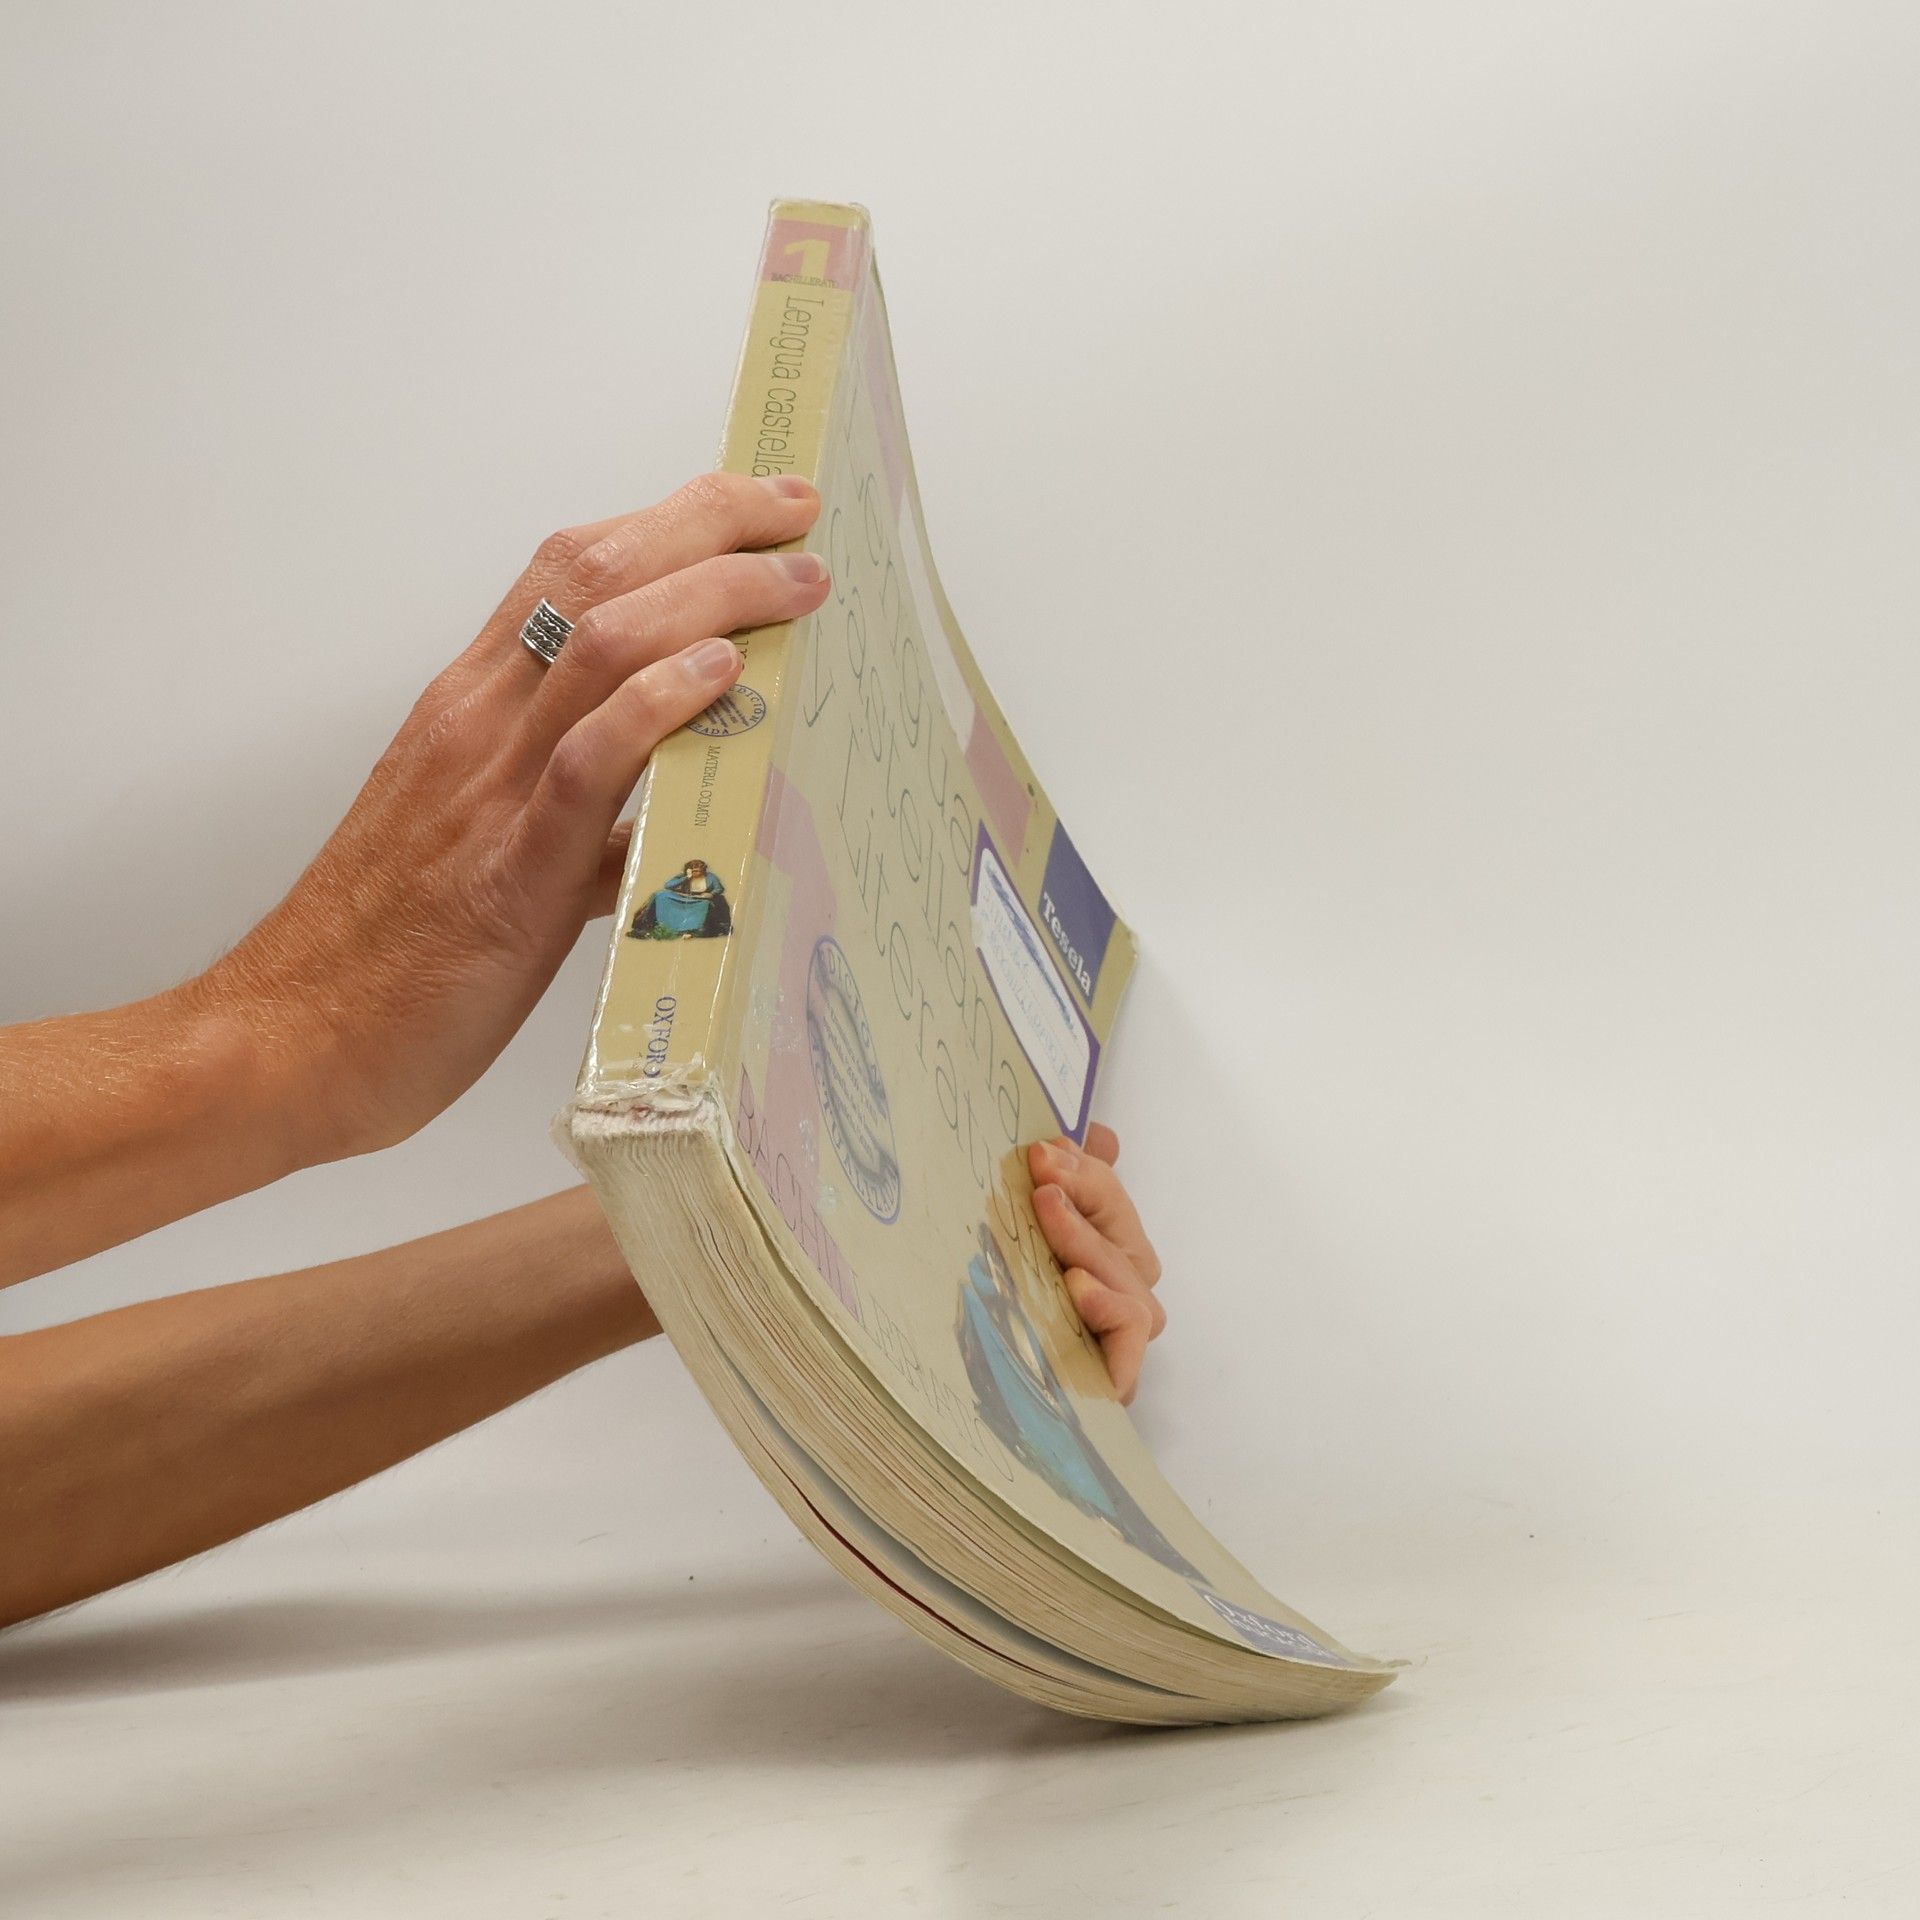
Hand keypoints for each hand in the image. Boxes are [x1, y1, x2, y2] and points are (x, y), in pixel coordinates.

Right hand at [191, 473, 830, 1163]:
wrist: (288, 1043)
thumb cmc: (386, 958)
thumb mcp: (489, 851)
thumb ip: (577, 812)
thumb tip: (669, 805)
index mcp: (467, 710)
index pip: (566, 572)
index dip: (663, 522)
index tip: (745, 504)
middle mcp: (476, 724)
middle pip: (594, 574)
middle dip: (706, 524)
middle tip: (796, 515)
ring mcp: (489, 788)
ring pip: (603, 643)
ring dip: (713, 595)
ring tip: (795, 583)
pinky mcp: (509, 871)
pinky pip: (585, 761)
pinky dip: (656, 704)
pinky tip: (719, 672)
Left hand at [1027, 1124, 1164, 1403]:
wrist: (979, 1384)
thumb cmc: (1002, 1299)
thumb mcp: (1022, 1228)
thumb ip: (1064, 1177)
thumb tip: (1097, 1134)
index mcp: (1104, 1247)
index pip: (1110, 1199)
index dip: (1084, 1171)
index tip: (1042, 1152)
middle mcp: (1121, 1288)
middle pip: (1122, 1233)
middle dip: (1084, 1195)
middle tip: (1039, 1176)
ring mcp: (1119, 1332)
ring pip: (1128, 1275)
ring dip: (1088, 1241)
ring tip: (1048, 1215)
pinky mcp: (1111, 1373)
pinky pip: (1130, 1333)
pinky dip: (1112, 1306)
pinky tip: (1078, 1286)